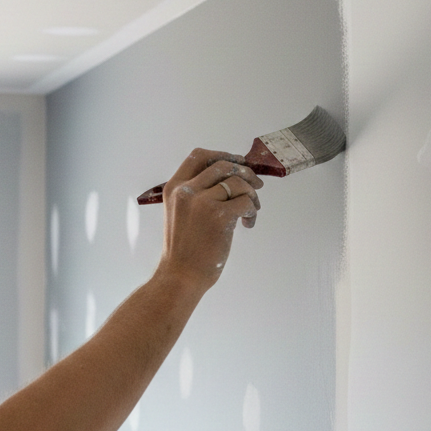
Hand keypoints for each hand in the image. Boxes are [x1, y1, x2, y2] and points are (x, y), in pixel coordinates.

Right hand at [160, 148, 262, 285]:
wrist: (180, 276)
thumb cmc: (183, 250)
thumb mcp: (179, 213)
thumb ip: (195, 193)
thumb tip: (229, 178)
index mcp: (174, 187)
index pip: (199, 156)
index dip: (222, 154)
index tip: (238, 162)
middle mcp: (186, 191)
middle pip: (223, 165)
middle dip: (245, 172)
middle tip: (256, 186)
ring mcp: (202, 202)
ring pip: (238, 182)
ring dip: (252, 194)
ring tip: (251, 211)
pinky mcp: (219, 216)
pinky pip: (246, 201)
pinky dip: (252, 211)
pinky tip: (247, 224)